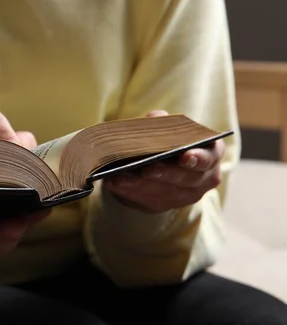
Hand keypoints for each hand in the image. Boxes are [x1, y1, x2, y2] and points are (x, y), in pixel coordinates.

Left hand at [103, 110, 224, 213]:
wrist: (161, 162)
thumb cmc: (168, 139)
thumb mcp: (169, 127)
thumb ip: (164, 121)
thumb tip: (154, 119)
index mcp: (210, 154)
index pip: (208, 157)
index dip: (198, 158)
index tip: (184, 156)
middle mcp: (203, 179)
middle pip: (185, 178)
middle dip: (165, 173)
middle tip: (147, 168)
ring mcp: (184, 196)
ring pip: (163, 193)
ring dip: (140, 185)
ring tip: (120, 177)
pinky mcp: (162, 205)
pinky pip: (146, 201)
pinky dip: (128, 191)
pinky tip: (113, 183)